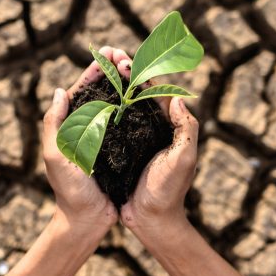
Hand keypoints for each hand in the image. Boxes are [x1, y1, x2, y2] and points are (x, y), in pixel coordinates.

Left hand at [41, 47, 130, 233]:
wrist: (87, 220)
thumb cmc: (69, 190)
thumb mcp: (56, 156)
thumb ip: (54, 124)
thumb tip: (60, 91)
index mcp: (70, 125)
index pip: (82, 90)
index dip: (94, 70)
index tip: (107, 52)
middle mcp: (88, 127)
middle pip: (101, 92)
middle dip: (112, 70)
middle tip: (125, 53)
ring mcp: (105, 137)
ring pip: (117, 103)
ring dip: (125, 84)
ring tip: (137, 67)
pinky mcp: (121, 147)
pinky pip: (130, 122)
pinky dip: (137, 106)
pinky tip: (147, 95)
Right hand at [113, 51, 199, 233]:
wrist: (151, 221)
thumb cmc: (168, 191)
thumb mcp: (184, 159)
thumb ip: (187, 129)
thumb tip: (179, 98)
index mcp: (167, 126)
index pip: (154, 92)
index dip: (140, 73)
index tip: (124, 58)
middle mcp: (151, 128)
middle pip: (136, 93)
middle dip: (123, 72)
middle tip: (108, 54)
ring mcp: (134, 139)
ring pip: (122, 105)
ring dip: (111, 85)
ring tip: (98, 68)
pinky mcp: (120, 150)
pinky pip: (110, 124)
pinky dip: (101, 109)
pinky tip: (88, 99)